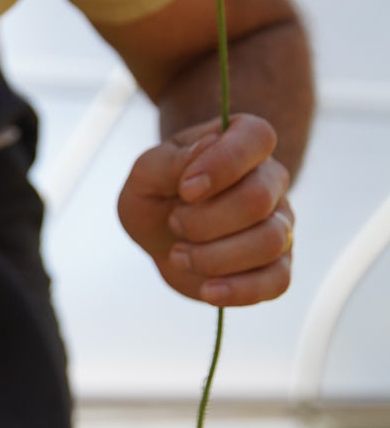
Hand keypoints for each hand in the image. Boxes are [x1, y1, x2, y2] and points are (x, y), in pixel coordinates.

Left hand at [117, 113, 293, 305]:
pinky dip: (239, 290)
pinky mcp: (277, 266)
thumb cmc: (158, 196)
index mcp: (243, 142)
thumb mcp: (146, 174)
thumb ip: (170, 161)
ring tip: (179, 255)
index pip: (257, 137)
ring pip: (269, 241)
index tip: (185, 190)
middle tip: (174, 222)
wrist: (162, 236)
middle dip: (204, 220)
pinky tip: (207, 290)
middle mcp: (271, 180)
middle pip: (258, 198)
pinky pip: (279, 281)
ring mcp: (280, 224)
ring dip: (212, 256)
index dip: (222, 164)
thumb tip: (209, 146)